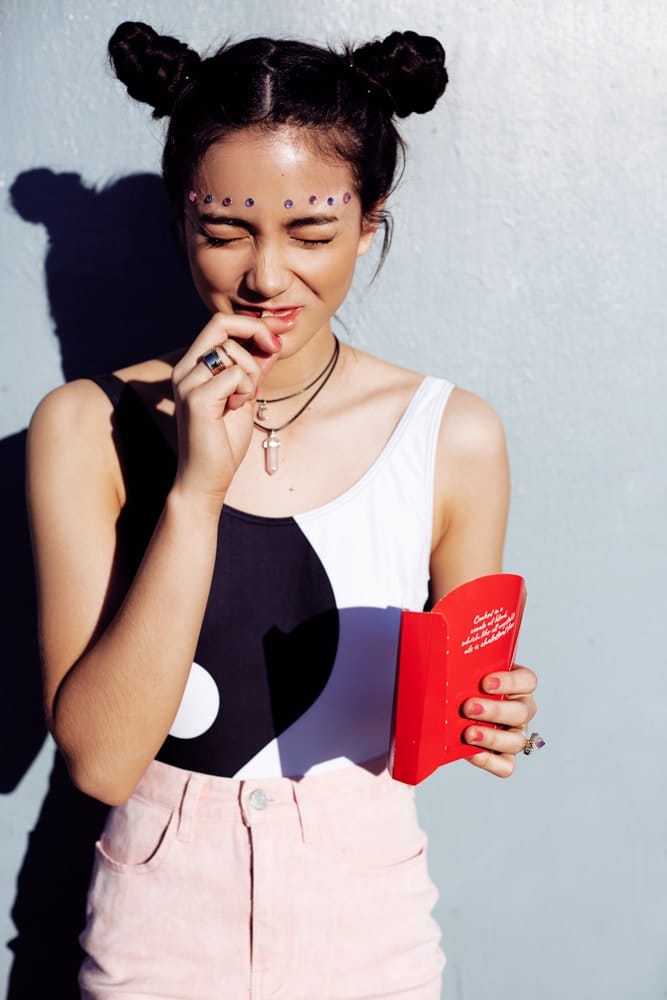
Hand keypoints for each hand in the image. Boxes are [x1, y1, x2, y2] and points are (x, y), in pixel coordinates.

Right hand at [170, 312, 292, 509]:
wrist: (208, 477)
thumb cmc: (224, 440)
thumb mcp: (246, 394)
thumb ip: (256, 366)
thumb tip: (274, 338)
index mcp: (193, 365)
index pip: (221, 324)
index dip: (255, 321)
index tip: (284, 326)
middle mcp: (185, 369)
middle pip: (221, 323)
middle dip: (256, 330)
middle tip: (275, 348)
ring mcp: (187, 381)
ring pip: (233, 352)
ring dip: (251, 374)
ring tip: (242, 399)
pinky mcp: (196, 397)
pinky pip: (235, 374)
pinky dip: (245, 390)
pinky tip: (234, 409)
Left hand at [461, 665, 537, 777]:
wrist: (452, 703)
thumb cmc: (463, 683)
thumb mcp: (467, 670)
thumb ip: (465, 667)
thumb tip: (442, 662)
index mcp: (519, 684)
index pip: (527, 681)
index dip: (509, 682)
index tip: (485, 682)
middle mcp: (521, 709)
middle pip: (521, 712)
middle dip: (494, 711)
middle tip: (468, 707)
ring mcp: (515, 734)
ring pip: (516, 741)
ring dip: (492, 738)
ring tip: (468, 733)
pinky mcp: (505, 756)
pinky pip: (506, 766)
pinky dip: (489, 761)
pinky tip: (471, 753)